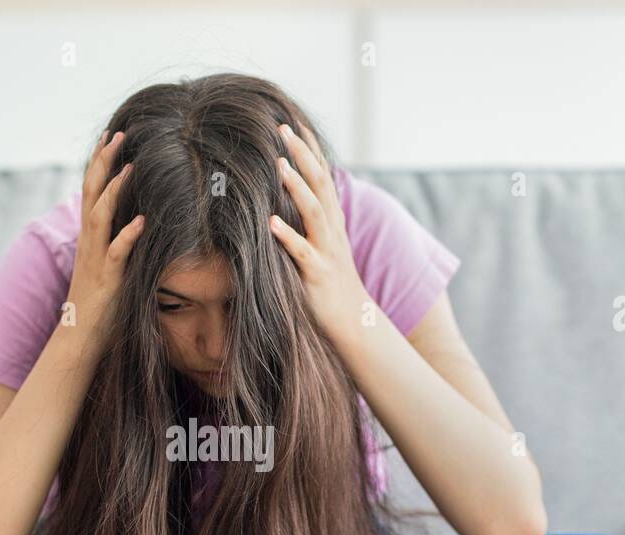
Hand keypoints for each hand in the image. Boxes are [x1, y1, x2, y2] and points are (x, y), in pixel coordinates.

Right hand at [64, 129, 144, 355]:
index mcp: (89, 238)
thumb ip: (118, 244)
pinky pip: (116, 254)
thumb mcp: (108, 267)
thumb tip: (138, 223)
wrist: (78, 339)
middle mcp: (88, 244)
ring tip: (130, 167)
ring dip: (115, 191)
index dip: (99, 163)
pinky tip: (142, 221)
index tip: (110, 137)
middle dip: (104, 163)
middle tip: (118, 134)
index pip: (91, 192)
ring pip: (100, 217)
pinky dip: (128, 236)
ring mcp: (95, 261)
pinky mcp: (106, 280)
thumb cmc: (99, 306)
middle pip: (91, 194)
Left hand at [268, 122, 371, 348]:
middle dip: (303, 155)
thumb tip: (283, 199)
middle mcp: (332, 230)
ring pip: (315, 212)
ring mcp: (327, 251)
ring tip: (279, 166)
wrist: (353, 322)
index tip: (292, 122)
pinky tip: (271, 223)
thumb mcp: (320, 245)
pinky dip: (287, 237)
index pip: (322, 175)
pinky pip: (303, 252)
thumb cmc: (329, 283)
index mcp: (331, 220)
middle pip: (320, 184)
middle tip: (282, 129)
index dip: (309, 149)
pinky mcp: (318, 275)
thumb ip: (307, 221)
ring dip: (297, 187)